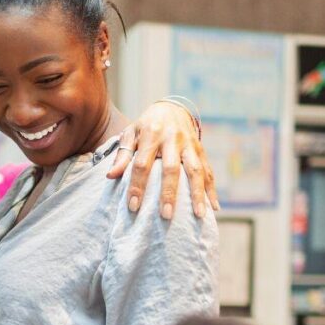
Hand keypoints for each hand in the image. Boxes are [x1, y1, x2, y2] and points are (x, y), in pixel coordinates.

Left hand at [107, 101, 218, 218]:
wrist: (172, 109)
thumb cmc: (146, 126)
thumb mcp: (131, 134)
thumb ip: (122, 155)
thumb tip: (111, 176)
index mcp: (152, 134)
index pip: (142, 164)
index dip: (137, 185)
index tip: (133, 207)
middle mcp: (173, 139)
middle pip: (172, 169)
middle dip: (169, 193)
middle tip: (166, 216)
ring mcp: (190, 145)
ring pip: (196, 171)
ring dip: (197, 194)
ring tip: (198, 215)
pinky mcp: (202, 150)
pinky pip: (209, 171)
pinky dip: (212, 190)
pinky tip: (213, 207)